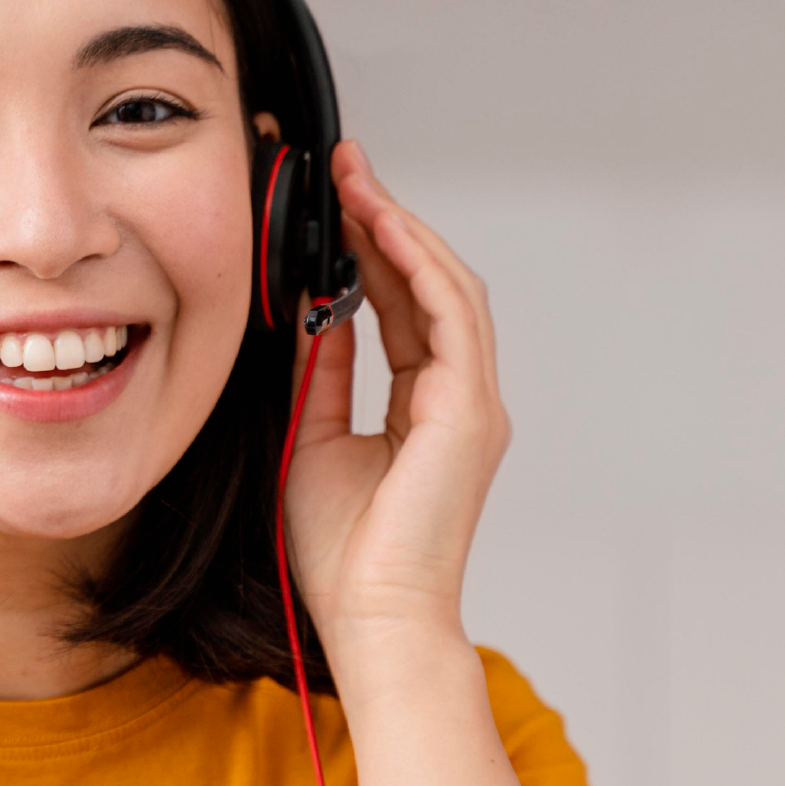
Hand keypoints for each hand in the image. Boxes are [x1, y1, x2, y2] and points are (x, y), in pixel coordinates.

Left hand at [280, 142, 509, 666]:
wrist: (372, 617)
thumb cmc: (345, 556)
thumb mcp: (314, 438)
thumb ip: (323, 374)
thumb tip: (312, 315)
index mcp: (430, 408)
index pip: (405, 307)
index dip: (373, 249)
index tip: (337, 202)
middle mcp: (462, 398)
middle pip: (431, 284)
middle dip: (388, 220)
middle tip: (347, 168)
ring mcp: (473, 403)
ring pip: (448, 287)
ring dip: (402, 229)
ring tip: (358, 182)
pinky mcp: (468, 411)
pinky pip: (451, 315)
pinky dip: (417, 265)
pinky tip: (382, 226)